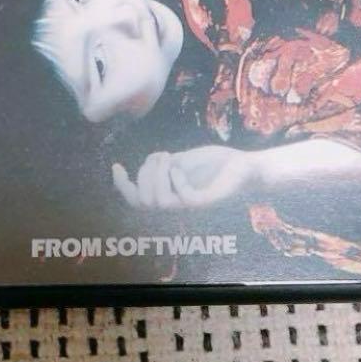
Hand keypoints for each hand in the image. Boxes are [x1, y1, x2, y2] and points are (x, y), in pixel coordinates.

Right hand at [112, 146, 256, 209]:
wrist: (245, 167)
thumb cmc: (216, 164)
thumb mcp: (184, 160)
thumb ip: (165, 165)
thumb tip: (148, 162)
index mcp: (169, 195)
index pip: (137, 200)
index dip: (122, 186)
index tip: (116, 166)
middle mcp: (176, 205)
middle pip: (142, 201)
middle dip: (143, 174)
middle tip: (160, 155)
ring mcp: (190, 206)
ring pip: (159, 202)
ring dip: (157, 175)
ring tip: (169, 157)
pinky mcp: (205, 203)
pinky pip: (183, 198)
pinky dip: (176, 179)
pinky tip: (180, 166)